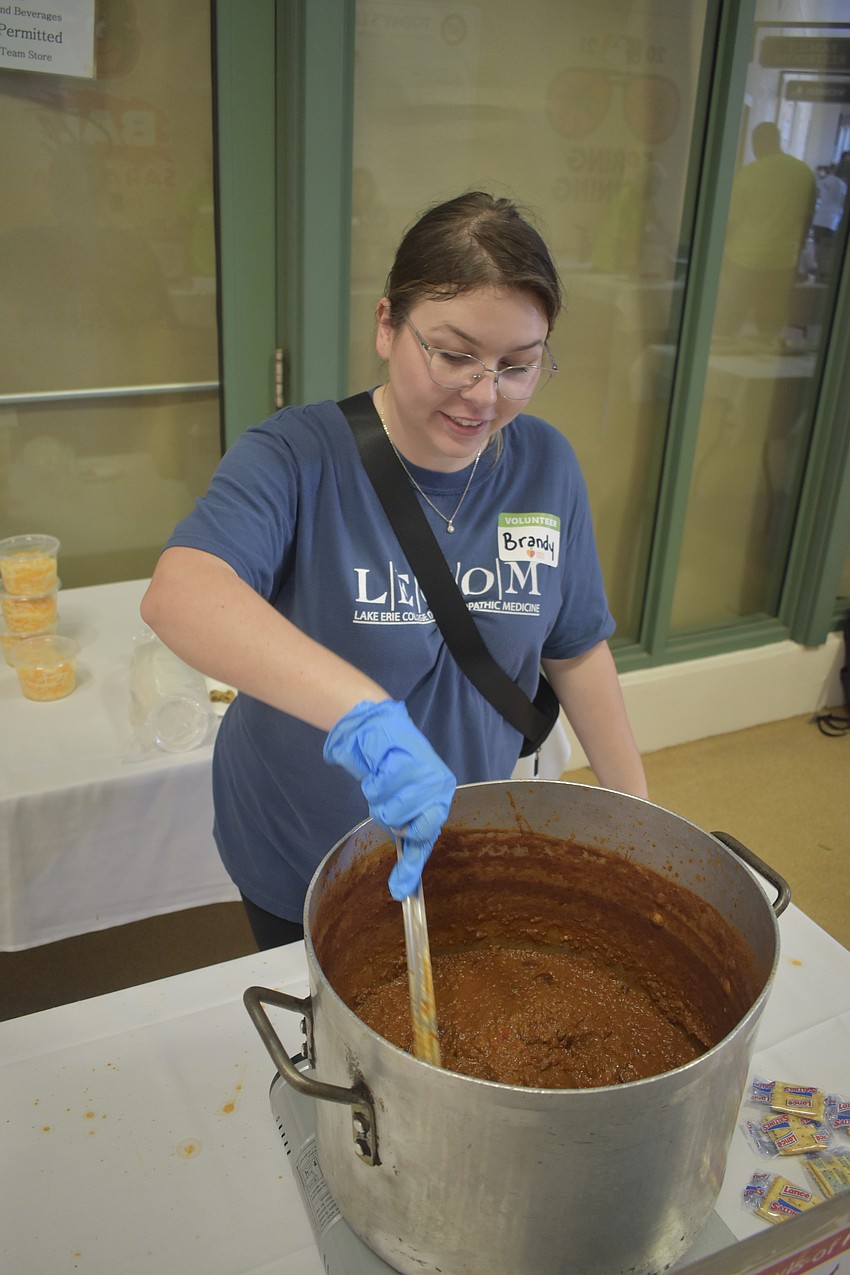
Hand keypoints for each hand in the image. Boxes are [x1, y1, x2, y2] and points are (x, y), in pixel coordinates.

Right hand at [323, 700, 455, 899]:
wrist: (377, 726)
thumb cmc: (389, 766)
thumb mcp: (402, 800)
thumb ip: (407, 829)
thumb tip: (405, 881)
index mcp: (439, 798)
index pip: (428, 839)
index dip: (412, 866)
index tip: (399, 891)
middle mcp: (438, 788)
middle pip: (406, 827)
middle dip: (389, 817)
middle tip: (384, 798)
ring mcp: (425, 775)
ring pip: (390, 811)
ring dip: (377, 798)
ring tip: (381, 777)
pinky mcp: (407, 762)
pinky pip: (379, 791)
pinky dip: (371, 783)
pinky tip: (378, 768)